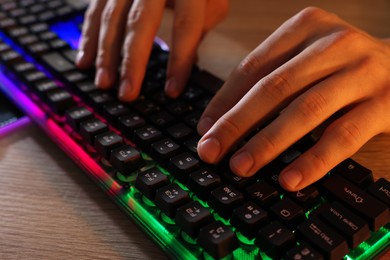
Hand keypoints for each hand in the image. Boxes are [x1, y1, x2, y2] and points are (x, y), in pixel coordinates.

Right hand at [76, 0, 227, 100]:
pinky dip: (88, 37)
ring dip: (106, 54)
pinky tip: (84, 62)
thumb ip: (202, 26)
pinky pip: (94, 10)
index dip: (179, 61)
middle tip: (128, 94)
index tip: (172, 92)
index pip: (186, 26)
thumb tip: (189, 61)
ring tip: (103, 83)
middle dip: (132, 62)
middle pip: (141, 24)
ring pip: (112, 18)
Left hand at [197, 7, 389, 190]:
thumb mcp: (304, 60)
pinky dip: (313, 160)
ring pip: (305, 111)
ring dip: (268, 143)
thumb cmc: (340, 66)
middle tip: (211, 151)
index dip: (224, 101)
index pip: (253, 67)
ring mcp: (361, 72)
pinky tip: (290, 179)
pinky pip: (343, 136)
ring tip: (241, 167)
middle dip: (236, 124)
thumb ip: (268, 82)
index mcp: (305, 27)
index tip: (205, 130)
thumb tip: (220, 122)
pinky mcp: (385, 104)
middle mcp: (333, 44)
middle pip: (274, 88)